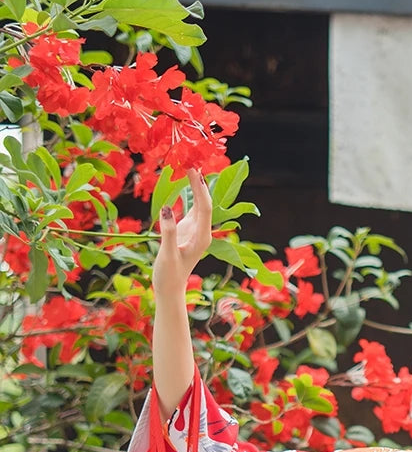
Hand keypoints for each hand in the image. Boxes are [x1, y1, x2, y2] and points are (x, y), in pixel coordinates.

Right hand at [152, 169, 211, 300]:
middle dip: (201, 183)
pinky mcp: (187, 231)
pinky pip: (191, 209)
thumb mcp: (167, 255)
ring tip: (190, 167)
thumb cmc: (169, 275)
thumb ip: (168, 232)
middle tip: (192, 162)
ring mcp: (195, 231)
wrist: (169, 289)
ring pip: (199, 204)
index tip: (193, 170)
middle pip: (205, 203)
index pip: (204, 207)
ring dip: (196, 187)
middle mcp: (202, 232)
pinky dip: (188, 195)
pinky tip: (185, 183)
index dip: (200, 188)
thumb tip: (166, 208)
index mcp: (201, 237)